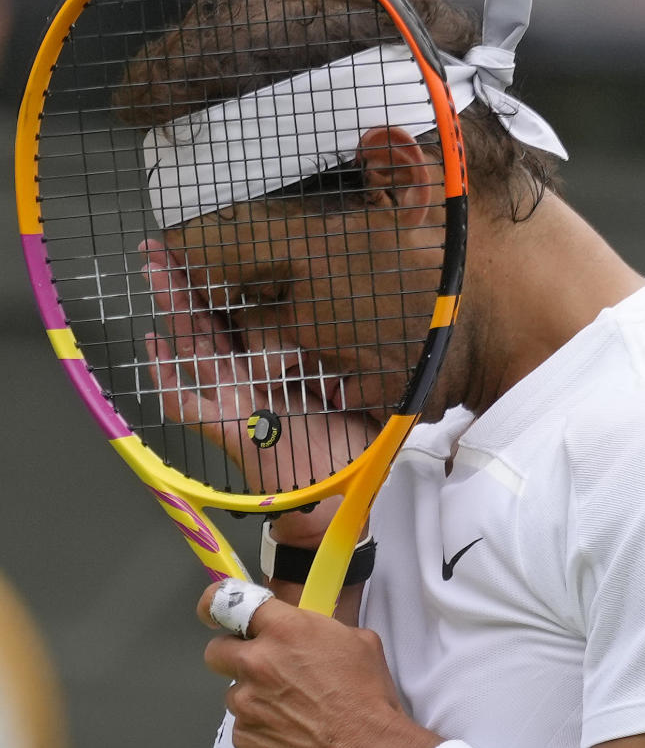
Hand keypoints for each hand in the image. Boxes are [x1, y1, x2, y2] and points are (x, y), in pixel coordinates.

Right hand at [140, 239, 374, 517]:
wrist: (334, 502)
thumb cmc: (345, 452)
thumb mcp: (359, 394)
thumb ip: (356, 364)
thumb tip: (386, 328)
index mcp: (278, 367)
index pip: (250, 316)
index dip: (235, 283)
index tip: (225, 246)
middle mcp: (250, 379)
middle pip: (213, 322)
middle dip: (188, 283)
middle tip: (164, 245)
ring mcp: (235, 401)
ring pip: (197, 348)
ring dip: (175, 308)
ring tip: (154, 270)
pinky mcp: (229, 429)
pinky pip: (188, 404)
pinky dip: (168, 379)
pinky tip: (154, 348)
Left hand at [198, 584, 438, 747]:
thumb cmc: (369, 700)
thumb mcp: (359, 644)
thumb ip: (321, 631)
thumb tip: (311, 635)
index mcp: (285, 631)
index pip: (230, 604)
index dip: (216, 605)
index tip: (211, 611)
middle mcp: (258, 663)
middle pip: (217, 651)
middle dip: (234, 657)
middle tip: (261, 671)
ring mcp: (246, 704)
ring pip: (235, 695)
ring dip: (255, 700)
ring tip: (291, 715)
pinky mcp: (244, 740)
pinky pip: (244, 729)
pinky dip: (262, 732)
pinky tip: (291, 738)